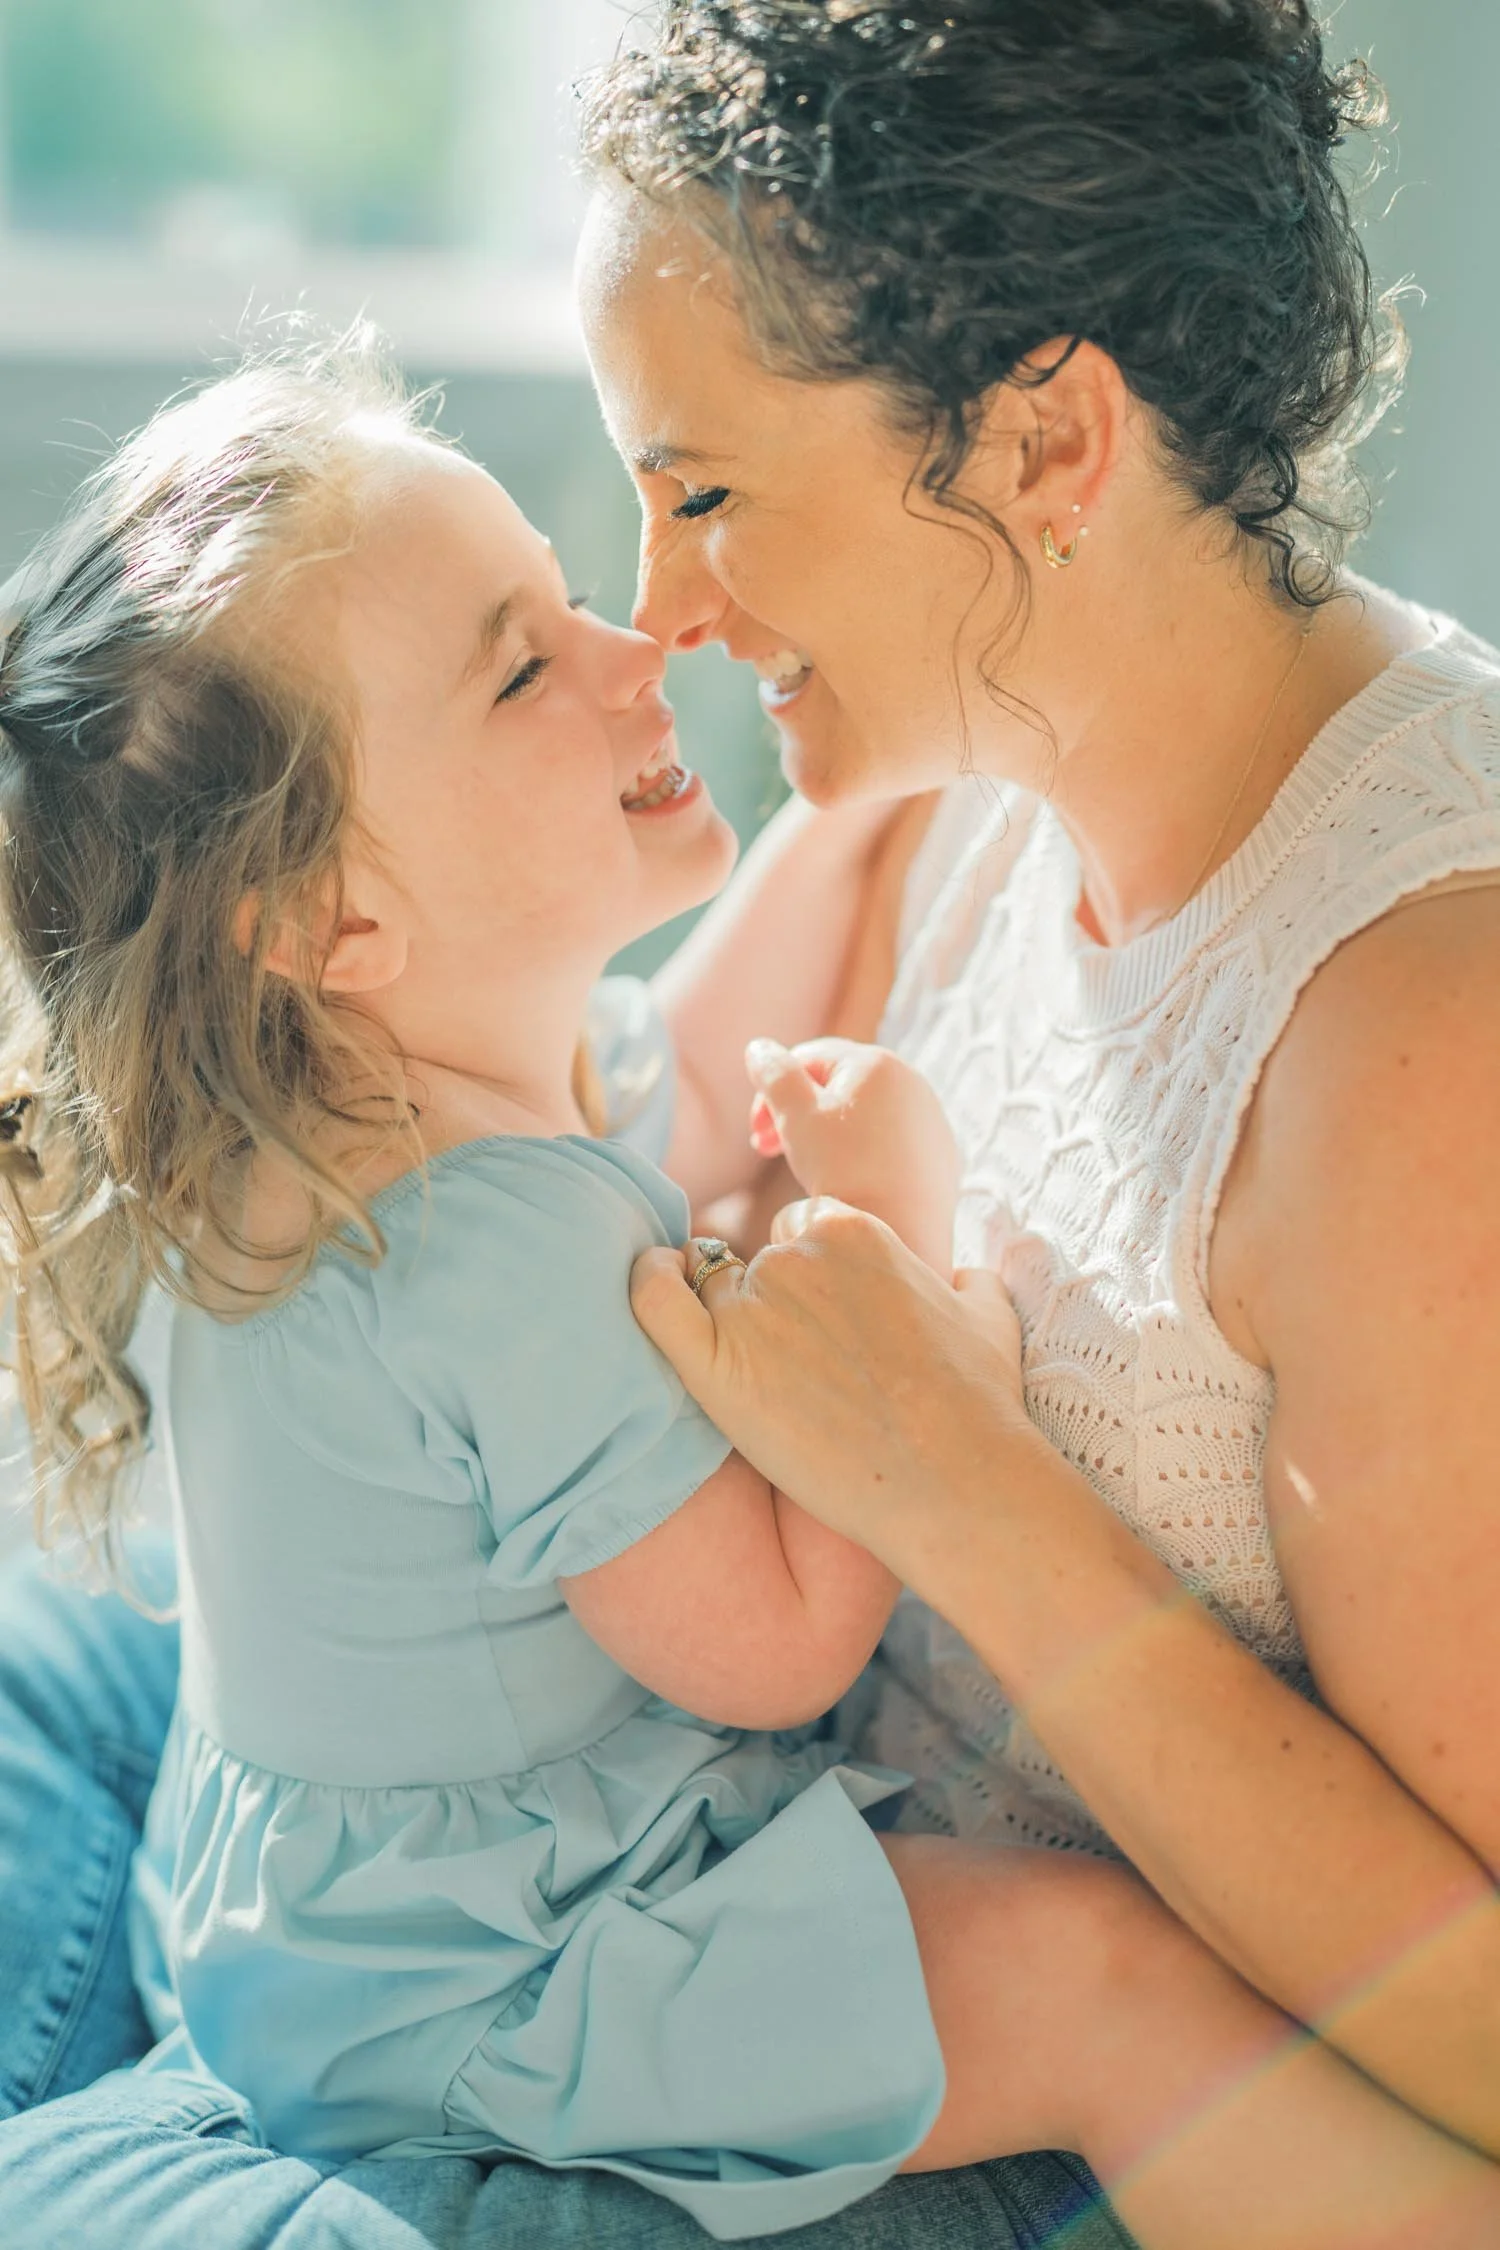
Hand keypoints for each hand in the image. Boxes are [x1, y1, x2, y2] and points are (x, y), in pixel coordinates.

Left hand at [633, 1197, 1032, 1587]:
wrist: (954, 1480)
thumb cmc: (977, 1405)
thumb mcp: (990, 1317)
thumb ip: (970, 1280)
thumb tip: (963, 1278)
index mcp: (852, 1231)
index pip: (801, 1227)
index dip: (808, 1272)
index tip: (818, 1317)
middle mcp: (794, 1258)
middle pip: (755, 1262)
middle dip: (769, 1303)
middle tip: (795, 1365)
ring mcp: (752, 1310)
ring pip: (710, 1290)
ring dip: (722, 1319)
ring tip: (748, 1369)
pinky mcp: (716, 1366)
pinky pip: (655, 1303)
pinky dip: (646, 1288)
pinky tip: (651, 1291)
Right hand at [744, 1036, 959, 1270]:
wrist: (900, 1230)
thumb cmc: (842, 1168)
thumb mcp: (795, 1116)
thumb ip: (774, 1075)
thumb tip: (760, 1048)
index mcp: (876, 1062)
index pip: (810, 1058)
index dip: (774, 1090)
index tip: (757, 1132)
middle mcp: (912, 1081)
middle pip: (840, 1084)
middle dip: (799, 1111)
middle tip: (769, 1148)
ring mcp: (931, 1119)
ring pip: (867, 1113)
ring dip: (831, 1131)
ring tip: (809, 1165)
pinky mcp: (942, 1155)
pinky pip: (894, 1142)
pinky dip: (866, 1152)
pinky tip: (850, 1180)